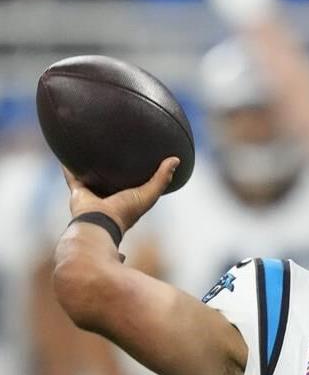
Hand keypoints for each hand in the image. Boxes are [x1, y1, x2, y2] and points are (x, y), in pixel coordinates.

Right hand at [64, 157, 178, 235]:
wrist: (98, 223)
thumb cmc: (125, 212)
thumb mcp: (148, 194)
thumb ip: (162, 178)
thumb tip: (176, 159)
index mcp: (127, 202)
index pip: (136, 188)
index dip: (140, 178)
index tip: (144, 164)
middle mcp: (110, 200)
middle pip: (113, 183)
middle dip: (115, 173)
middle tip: (116, 154)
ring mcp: (93, 197)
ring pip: (92, 179)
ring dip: (91, 168)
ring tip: (90, 150)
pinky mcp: (78, 193)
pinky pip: (72, 176)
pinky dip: (69, 166)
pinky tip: (66, 151)